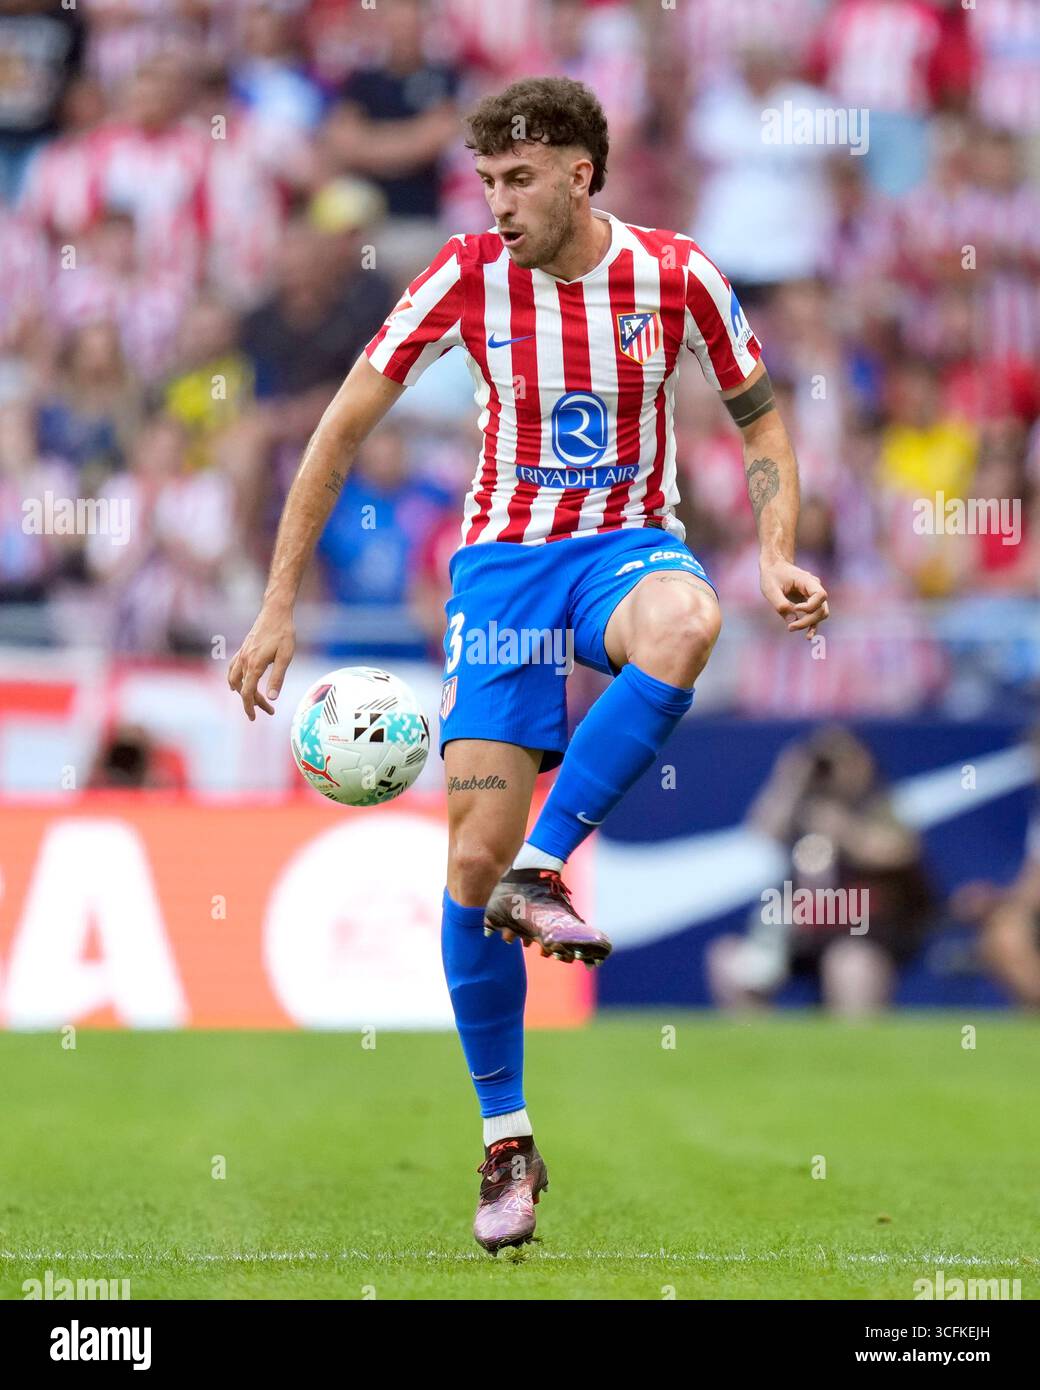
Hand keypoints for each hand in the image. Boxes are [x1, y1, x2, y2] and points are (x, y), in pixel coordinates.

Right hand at [228, 605, 295, 720]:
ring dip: (241, 691)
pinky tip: (238, 683)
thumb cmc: (283, 633)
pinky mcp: (243, 649)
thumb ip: (278, 678)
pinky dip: (233, 679)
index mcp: (254, 665)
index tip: (253, 718)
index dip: (250, 707)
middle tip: (268, 710)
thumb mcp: (285, 657)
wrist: (275, 612)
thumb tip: (273, 698)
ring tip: (252, 700)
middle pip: (242, 688)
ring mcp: (242, 654)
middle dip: (252, 702)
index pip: (247, 693)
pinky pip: (232, 668)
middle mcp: (244, 661)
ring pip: (233, 679)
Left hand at [760, 559, 828, 637]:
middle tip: (790, 627)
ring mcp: (813, 596)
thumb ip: (780, 604)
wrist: (774, 567)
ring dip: (810, 623)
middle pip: (822, 608)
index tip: (795, 608)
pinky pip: (815, 616)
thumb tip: (792, 621)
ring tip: (792, 629)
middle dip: (808, 620)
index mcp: (807, 580)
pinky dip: (812, 625)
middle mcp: (814, 588)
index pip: (820, 595)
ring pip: (821, 613)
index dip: (810, 606)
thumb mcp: (770, 588)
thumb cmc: (772, 575)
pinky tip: (808, 636)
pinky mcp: (809, 603)